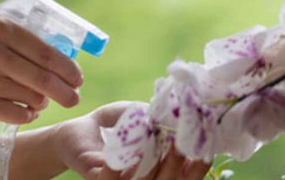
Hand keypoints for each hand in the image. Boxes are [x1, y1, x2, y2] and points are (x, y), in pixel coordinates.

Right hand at [0, 10, 83, 124]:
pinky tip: (27, 109)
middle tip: (74, 98)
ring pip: (31, 97)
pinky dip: (29, 114)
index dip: (66, 68)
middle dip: (64, 91)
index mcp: (0, 27)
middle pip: (41, 78)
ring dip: (43, 101)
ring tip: (41, 99)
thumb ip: (29, 38)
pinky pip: (19, 114)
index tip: (78, 78)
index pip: (44, 51)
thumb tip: (68, 62)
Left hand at [52, 102, 209, 179]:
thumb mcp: (140, 115)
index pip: (185, 176)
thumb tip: (177, 111)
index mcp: (160, 170)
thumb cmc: (116, 124)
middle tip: (179, 143)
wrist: (79, 131)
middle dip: (175, 163)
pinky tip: (122, 154)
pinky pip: (110, 178)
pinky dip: (118, 166)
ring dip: (151, 164)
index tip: (206, 149)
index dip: (198, 167)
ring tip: (156, 144)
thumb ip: (157, 117)